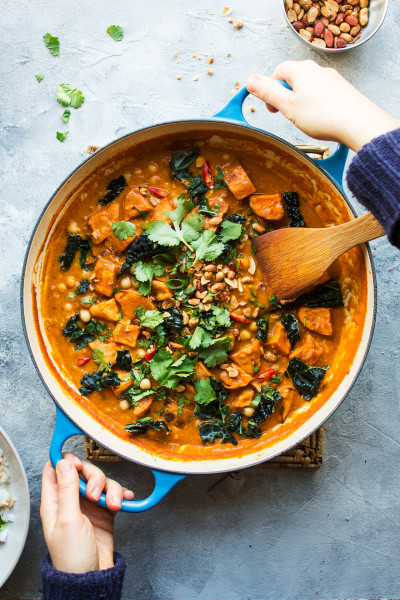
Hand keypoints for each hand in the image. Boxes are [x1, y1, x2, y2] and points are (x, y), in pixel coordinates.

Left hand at [40, 453, 133, 572]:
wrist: (91, 577)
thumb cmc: (72, 556)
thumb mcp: (68, 520)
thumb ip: (67, 489)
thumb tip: (63, 462)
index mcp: (55, 501)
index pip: (56, 469)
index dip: (67, 460)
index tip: (78, 463)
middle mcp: (71, 500)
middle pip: (83, 472)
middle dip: (94, 478)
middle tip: (96, 494)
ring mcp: (89, 505)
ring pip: (101, 482)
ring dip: (111, 489)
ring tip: (113, 505)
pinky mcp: (104, 511)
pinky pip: (114, 494)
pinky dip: (121, 494)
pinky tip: (125, 500)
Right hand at [247, 60, 399, 151]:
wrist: (358, 123)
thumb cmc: (323, 115)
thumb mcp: (288, 106)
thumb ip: (268, 93)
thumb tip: (250, 81)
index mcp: (302, 70)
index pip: (278, 71)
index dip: (271, 89)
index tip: (271, 106)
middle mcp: (318, 70)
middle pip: (294, 79)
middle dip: (287, 96)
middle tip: (288, 115)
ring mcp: (332, 79)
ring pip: (308, 88)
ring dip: (302, 102)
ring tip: (306, 120)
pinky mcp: (342, 91)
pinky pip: (323, 95)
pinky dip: (317, 106)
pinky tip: (321, 120)